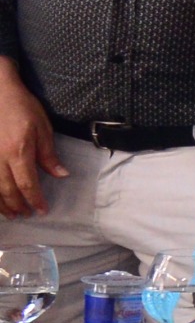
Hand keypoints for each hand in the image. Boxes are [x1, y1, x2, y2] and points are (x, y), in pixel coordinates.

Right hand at [0, 71, 61, 217]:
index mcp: (18, 152)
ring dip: (1, 204)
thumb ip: (48, 154)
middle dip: (17, 205)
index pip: (27, 184)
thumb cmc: (22, 107)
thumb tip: (60, 175)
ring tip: (10, 213)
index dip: (35, 199)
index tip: (41, 210)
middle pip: (7, 190)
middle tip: (26, 214)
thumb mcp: (43, 128)